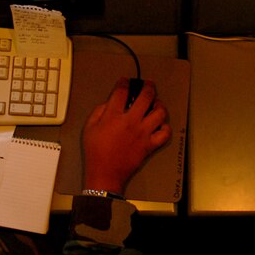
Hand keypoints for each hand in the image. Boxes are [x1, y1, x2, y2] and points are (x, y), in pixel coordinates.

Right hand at [82, 78, 171, 194]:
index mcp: (114, 116)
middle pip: (146, 96)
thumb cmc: (96, 153)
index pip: (122, 92)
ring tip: (156, 104)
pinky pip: (165, 133)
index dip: (125, 83)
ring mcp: (143, 133)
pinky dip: (165, 127)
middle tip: (148, 84)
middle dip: (148, 86)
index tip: (126, 81)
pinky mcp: (149, 145)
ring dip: (159, 105)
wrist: (105, 174)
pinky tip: (160, 125)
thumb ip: (98, 112)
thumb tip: (108, 104)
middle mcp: (131, 122)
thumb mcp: (89, 128)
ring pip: (160, 112)